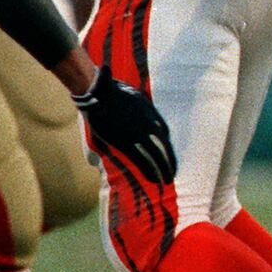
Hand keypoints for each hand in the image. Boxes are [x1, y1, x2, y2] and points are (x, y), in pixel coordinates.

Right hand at [75, 67, 176, 183]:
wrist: (98, 92)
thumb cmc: (112, 91)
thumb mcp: (133, 95)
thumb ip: (140, 107)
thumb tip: (142, 110)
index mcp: (151, 112)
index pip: (164, 132)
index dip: (166, 145)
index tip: (166, 154)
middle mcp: (149, 124)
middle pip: (165, 146)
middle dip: (170, 161)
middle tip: (173, 173)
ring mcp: (137, 134)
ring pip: (156, 155)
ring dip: (163, 169)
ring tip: (167, 181)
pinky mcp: (124, 142)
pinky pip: (141, 159)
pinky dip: (149, 170)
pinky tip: (154, 179)